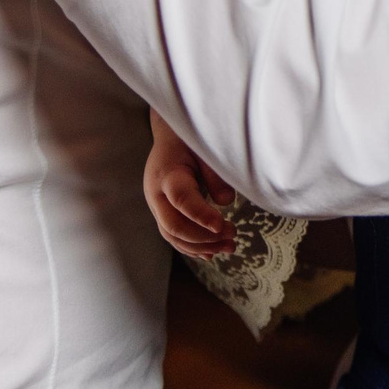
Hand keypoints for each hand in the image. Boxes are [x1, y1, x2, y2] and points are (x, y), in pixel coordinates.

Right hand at [144, 111, 236, 259]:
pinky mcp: (161, 212)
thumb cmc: (190, 139)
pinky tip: (211, 253)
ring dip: (201, 246)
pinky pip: (173, 235)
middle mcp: (156, 194)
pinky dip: (191, 247)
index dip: (201, 215)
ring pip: (172, 235)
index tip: (222, 225)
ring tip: (229, 247)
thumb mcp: (205, 149)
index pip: (182, 200)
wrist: (170, 135)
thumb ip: (215, 174)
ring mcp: (156, 205)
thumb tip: (226, 203)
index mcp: (166, 174)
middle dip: (204, 237)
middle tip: (233, 236)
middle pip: (174, 225)